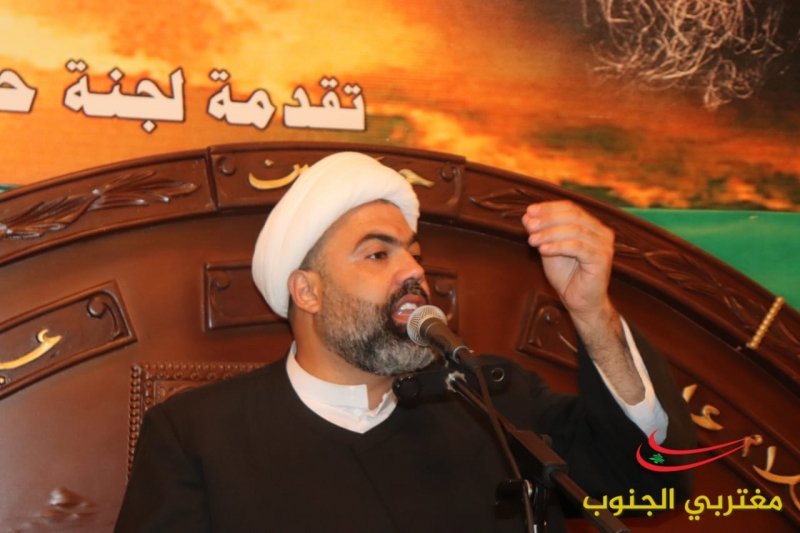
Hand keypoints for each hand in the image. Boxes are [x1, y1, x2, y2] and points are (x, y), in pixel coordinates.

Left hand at [521, 201, 613, 324]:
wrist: (579, 301)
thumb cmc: (566, 275)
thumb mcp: (549, 249)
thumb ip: (541, 232)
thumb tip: (527, 215)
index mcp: (592, 225)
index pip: (570, 208)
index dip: (549, 208)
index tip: (529, 211)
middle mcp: (602, 232)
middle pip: (573, 216)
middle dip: (548, 219)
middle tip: (529, 225)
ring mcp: (604, 245)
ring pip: (575, 230)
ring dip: (550, 233)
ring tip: (532, 240)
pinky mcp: (602, 259)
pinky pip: (578, 247)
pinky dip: (558, 246)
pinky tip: (543, 250)